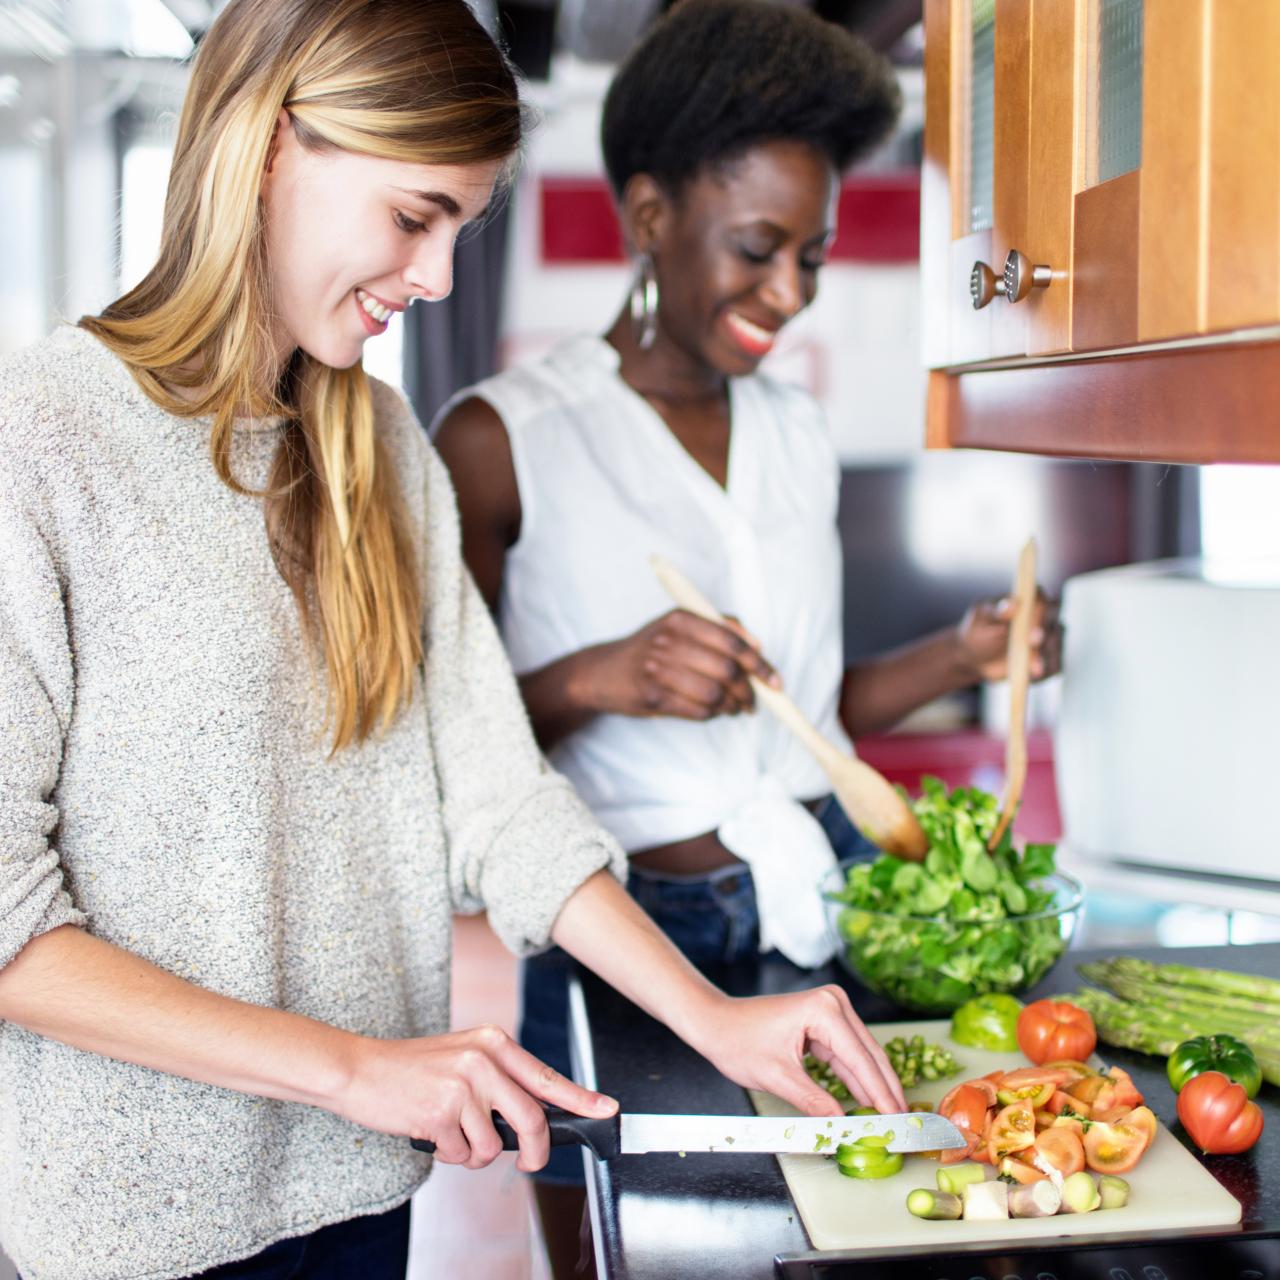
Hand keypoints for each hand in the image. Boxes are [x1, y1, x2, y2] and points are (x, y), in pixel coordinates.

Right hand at [333, 1023, 617, 1172]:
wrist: (360, 1069)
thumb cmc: (413, 1069)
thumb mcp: (463, 1058)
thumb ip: (499, 1081)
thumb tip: (535, 1120)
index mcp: (493, 1042)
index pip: (546, 1076)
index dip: (581, 1098)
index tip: (606, 1109)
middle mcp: (483, 1059)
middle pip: (532, 1119)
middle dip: (534, 1151)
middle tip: (526, 1162)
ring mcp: (462, 1085)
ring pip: (494, 1145)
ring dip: (475, 1154)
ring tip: (452, 1134)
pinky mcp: (441, 1112)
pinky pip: (462, 1154)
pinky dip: (450, 1155)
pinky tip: (432, 1134)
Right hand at [583, 609, 780, 719]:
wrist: (601, 672)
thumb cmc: (650, 649)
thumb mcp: (678, 626)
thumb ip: (718, 627)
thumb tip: (758, 646)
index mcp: (681, 619)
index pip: (733, 641)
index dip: (759, 664)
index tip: (775, 681)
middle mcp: (669, 642)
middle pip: (727, 671)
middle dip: (749, 692)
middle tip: (754, 701)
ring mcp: (658, 670)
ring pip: (715, 694)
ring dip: (732, 706)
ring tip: (735, 708)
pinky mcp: (652, 697)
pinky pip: (698, 710)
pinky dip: (713, 714)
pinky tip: (714, 711)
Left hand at [687, 987, 907, 1117]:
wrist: (715, 1022)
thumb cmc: (738, 1041)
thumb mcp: (777, 1077)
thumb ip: (814, 1103)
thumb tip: (842, 1127)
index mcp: (824, 1010)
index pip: (861, 1060)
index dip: (882, 1095)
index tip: (900, 1121)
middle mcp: (834, 1004)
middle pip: (869, 1056)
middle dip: (886, 1091)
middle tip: (906, 1124)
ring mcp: (831, 1010)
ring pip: (862, 1056)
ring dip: (874, 1086)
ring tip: (892, 1118)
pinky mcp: (825, 1021)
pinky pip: (847, 1054)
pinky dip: (856, 1079)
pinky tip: (869, 1102)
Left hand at [956, 588, 1061, 682]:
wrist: (977, 658)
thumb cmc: (978, 632)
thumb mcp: (982, 620)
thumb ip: (996, 612)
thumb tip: (1012, 604)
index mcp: (1028, 599)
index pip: (1041, 601)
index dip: (1039, 613)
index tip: (1031, 627)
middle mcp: (1044, 617)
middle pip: (1053, 625)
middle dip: (1045, 637)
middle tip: (1034, 645)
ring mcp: (1050, 639)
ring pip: (1055, 648)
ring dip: (1045, 658)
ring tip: (1033, 669)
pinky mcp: (1049, 659)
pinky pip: (1054, 668)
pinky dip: (1045, 673)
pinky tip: (1032, 676)